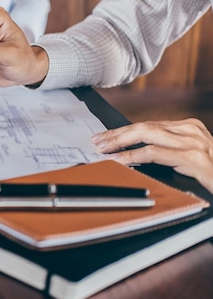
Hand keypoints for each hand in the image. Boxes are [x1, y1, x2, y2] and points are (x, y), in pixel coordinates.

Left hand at [91, 119, 212, 192]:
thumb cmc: (212, 173)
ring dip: (120, 141)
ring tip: (104, 149)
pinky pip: (155, 153)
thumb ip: (169, 151)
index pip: (148, 125)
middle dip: (117, 133)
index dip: (124, 131)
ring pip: (146, 134)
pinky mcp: (193, 158)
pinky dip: (133, 157)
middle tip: (97, 141)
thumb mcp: (190, 159)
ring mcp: (193, 143)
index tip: (105, 137)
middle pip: (144, 126)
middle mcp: (190, 131)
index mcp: (189, 128)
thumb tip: (136, 153)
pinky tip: (120, 161)